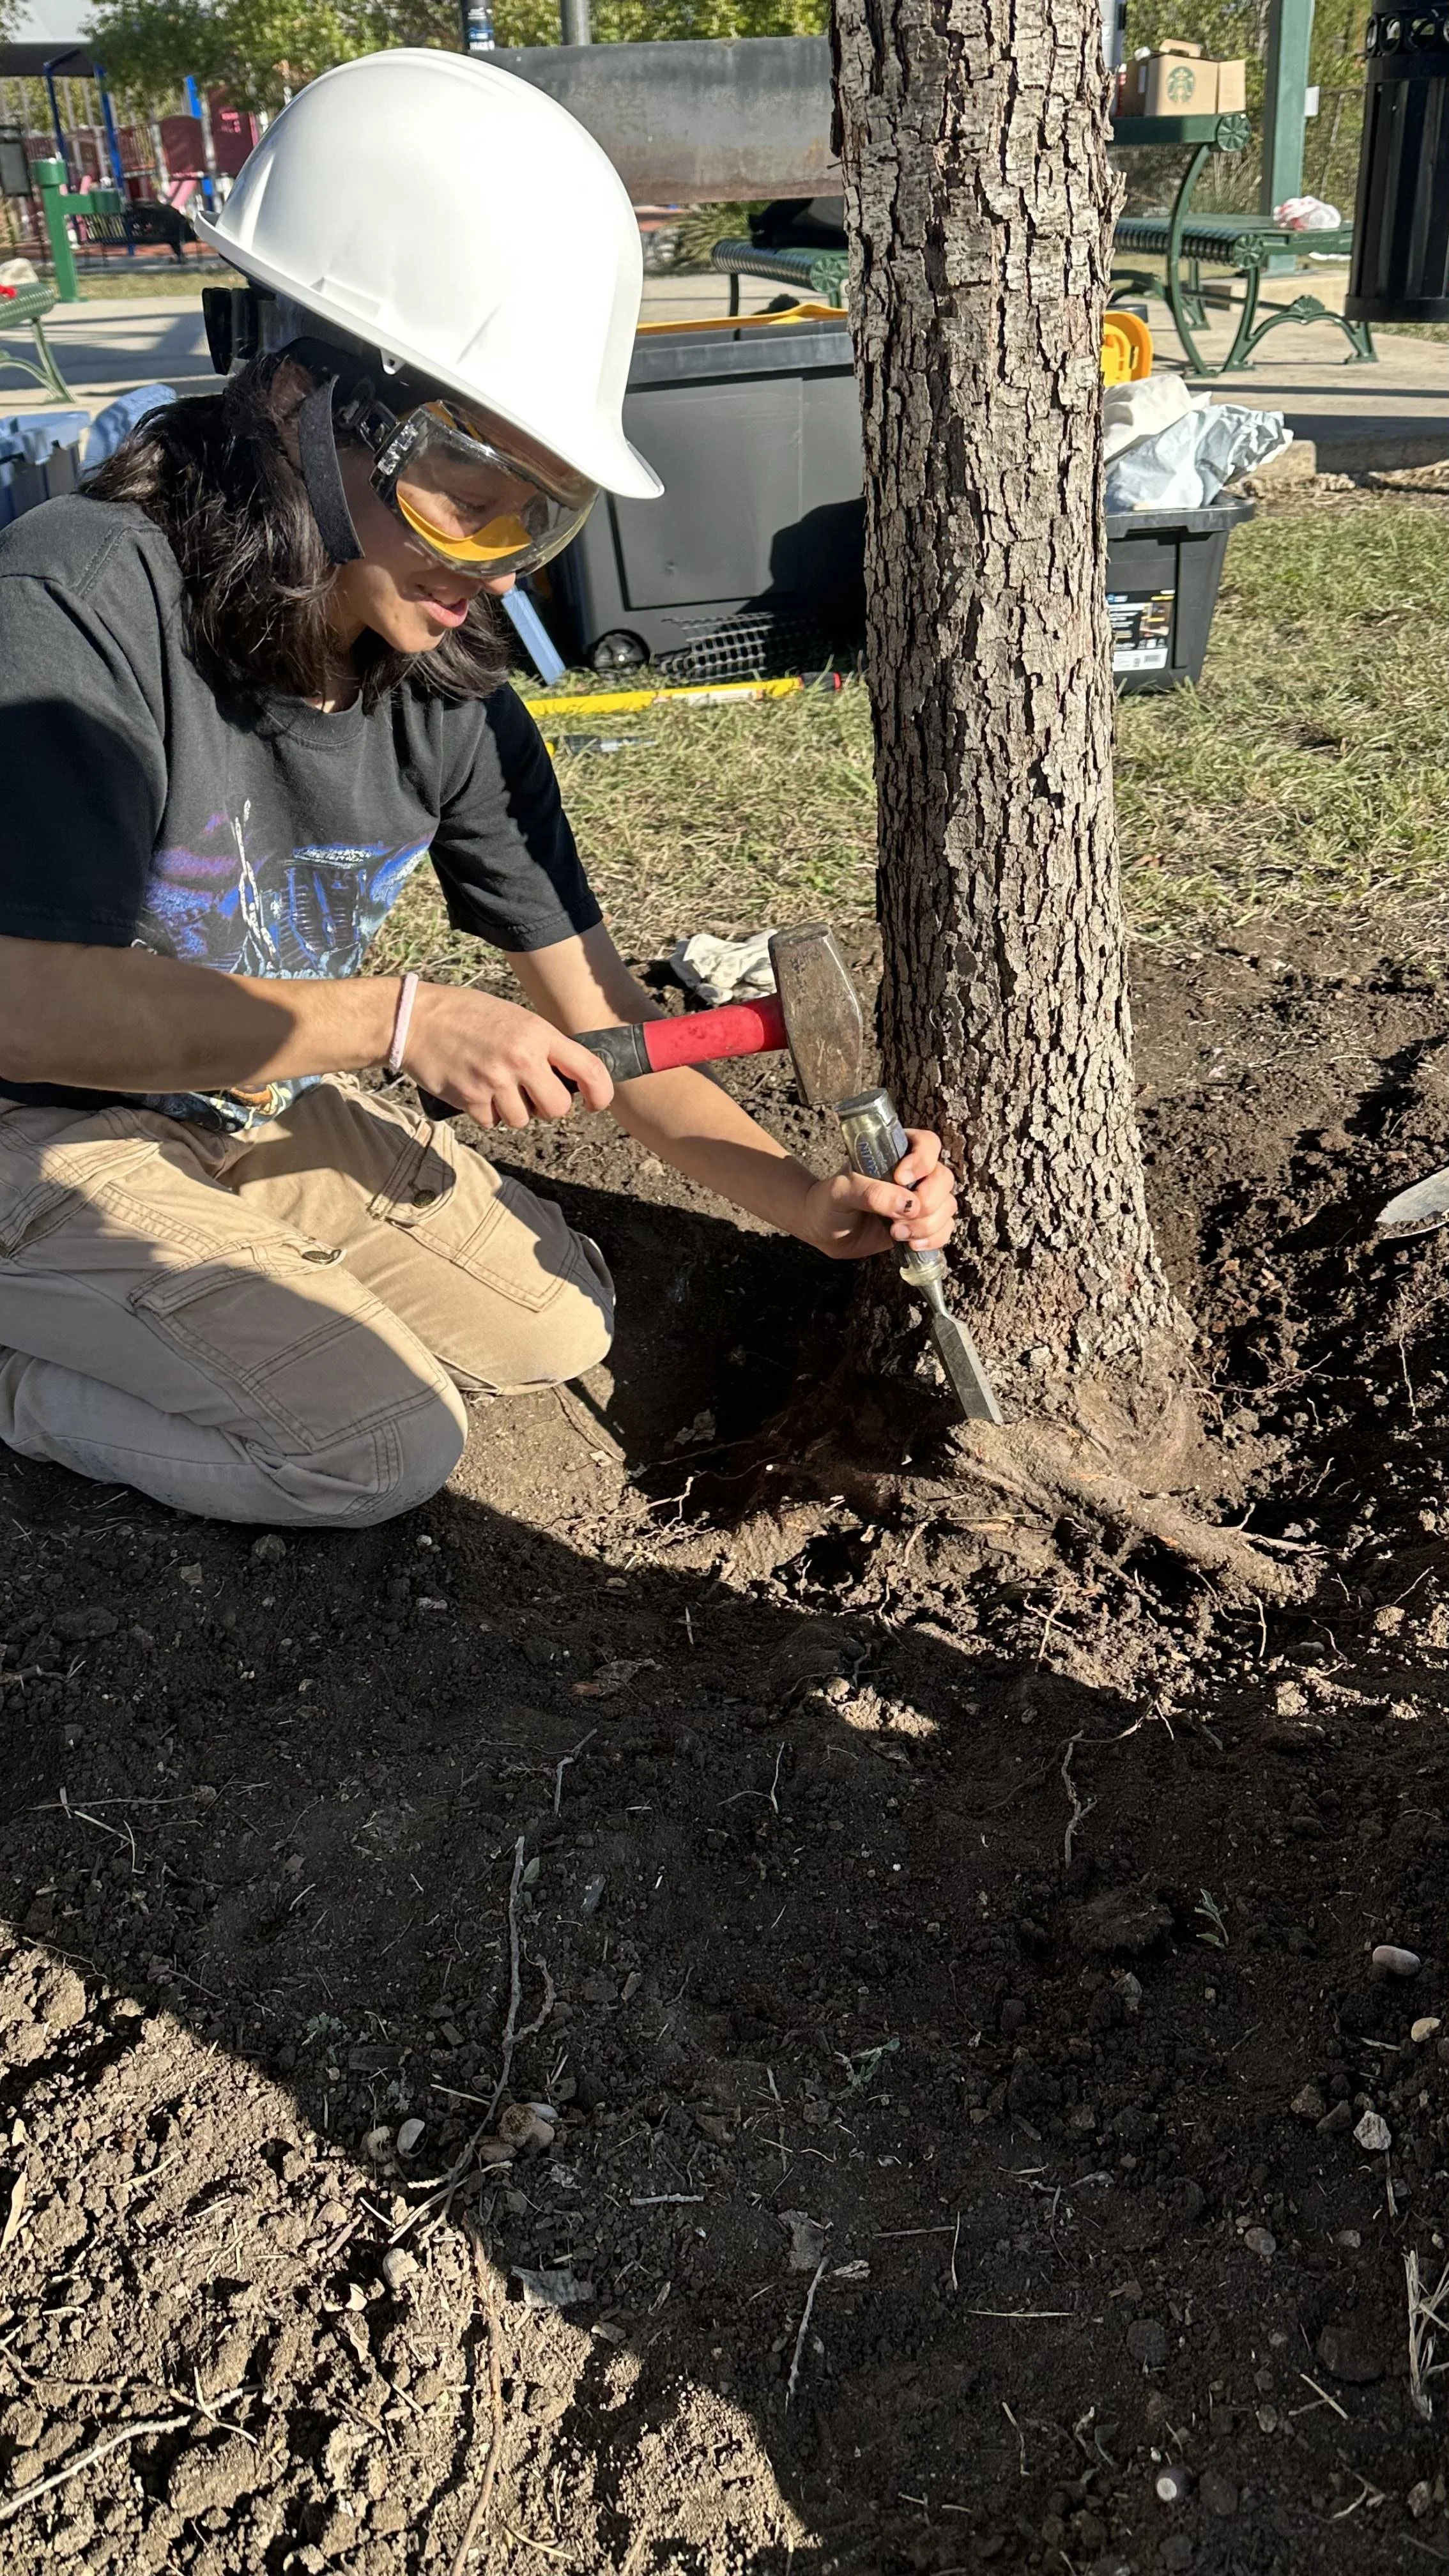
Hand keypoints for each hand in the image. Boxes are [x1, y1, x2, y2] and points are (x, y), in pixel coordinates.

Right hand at [402, 983, 613, 1128]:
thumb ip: (542, 1046)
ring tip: (494, 1084)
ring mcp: (495, 1081)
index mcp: (538, 1034)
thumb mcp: (514, 1018)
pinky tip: (474, 1088)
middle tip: (530, 1092)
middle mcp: (521, 1058)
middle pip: (557, 1108)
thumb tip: (567, 1078)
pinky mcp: (471, 1099)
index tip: (595, 1103)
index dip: (600, 1093)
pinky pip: (493, 1122)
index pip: (588, 1069)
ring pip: (523, 1120)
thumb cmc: (467, 1015)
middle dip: (546, 1106)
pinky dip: (486, 1112)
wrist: (416, 1020)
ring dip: (512, 1110)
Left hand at [799, 1128, 958, 1262]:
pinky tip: (912, 1244)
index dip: (922, 1160)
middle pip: (943, 1179)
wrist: (825, 1231)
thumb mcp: (842, 1191)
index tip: (900, 1178)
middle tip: (898, 1219)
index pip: (927, 1144)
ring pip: (947, 1206)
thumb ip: (871, 1193)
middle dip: (927, 1202)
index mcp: (896, 1153)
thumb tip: (909, 1204)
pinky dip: (934, 1239)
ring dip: (927, 1224)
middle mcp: (915, 1174)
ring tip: (896, 1234)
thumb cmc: (830, 1201)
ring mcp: (920, 1199)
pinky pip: (944, 1229)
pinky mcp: (921, 1224)